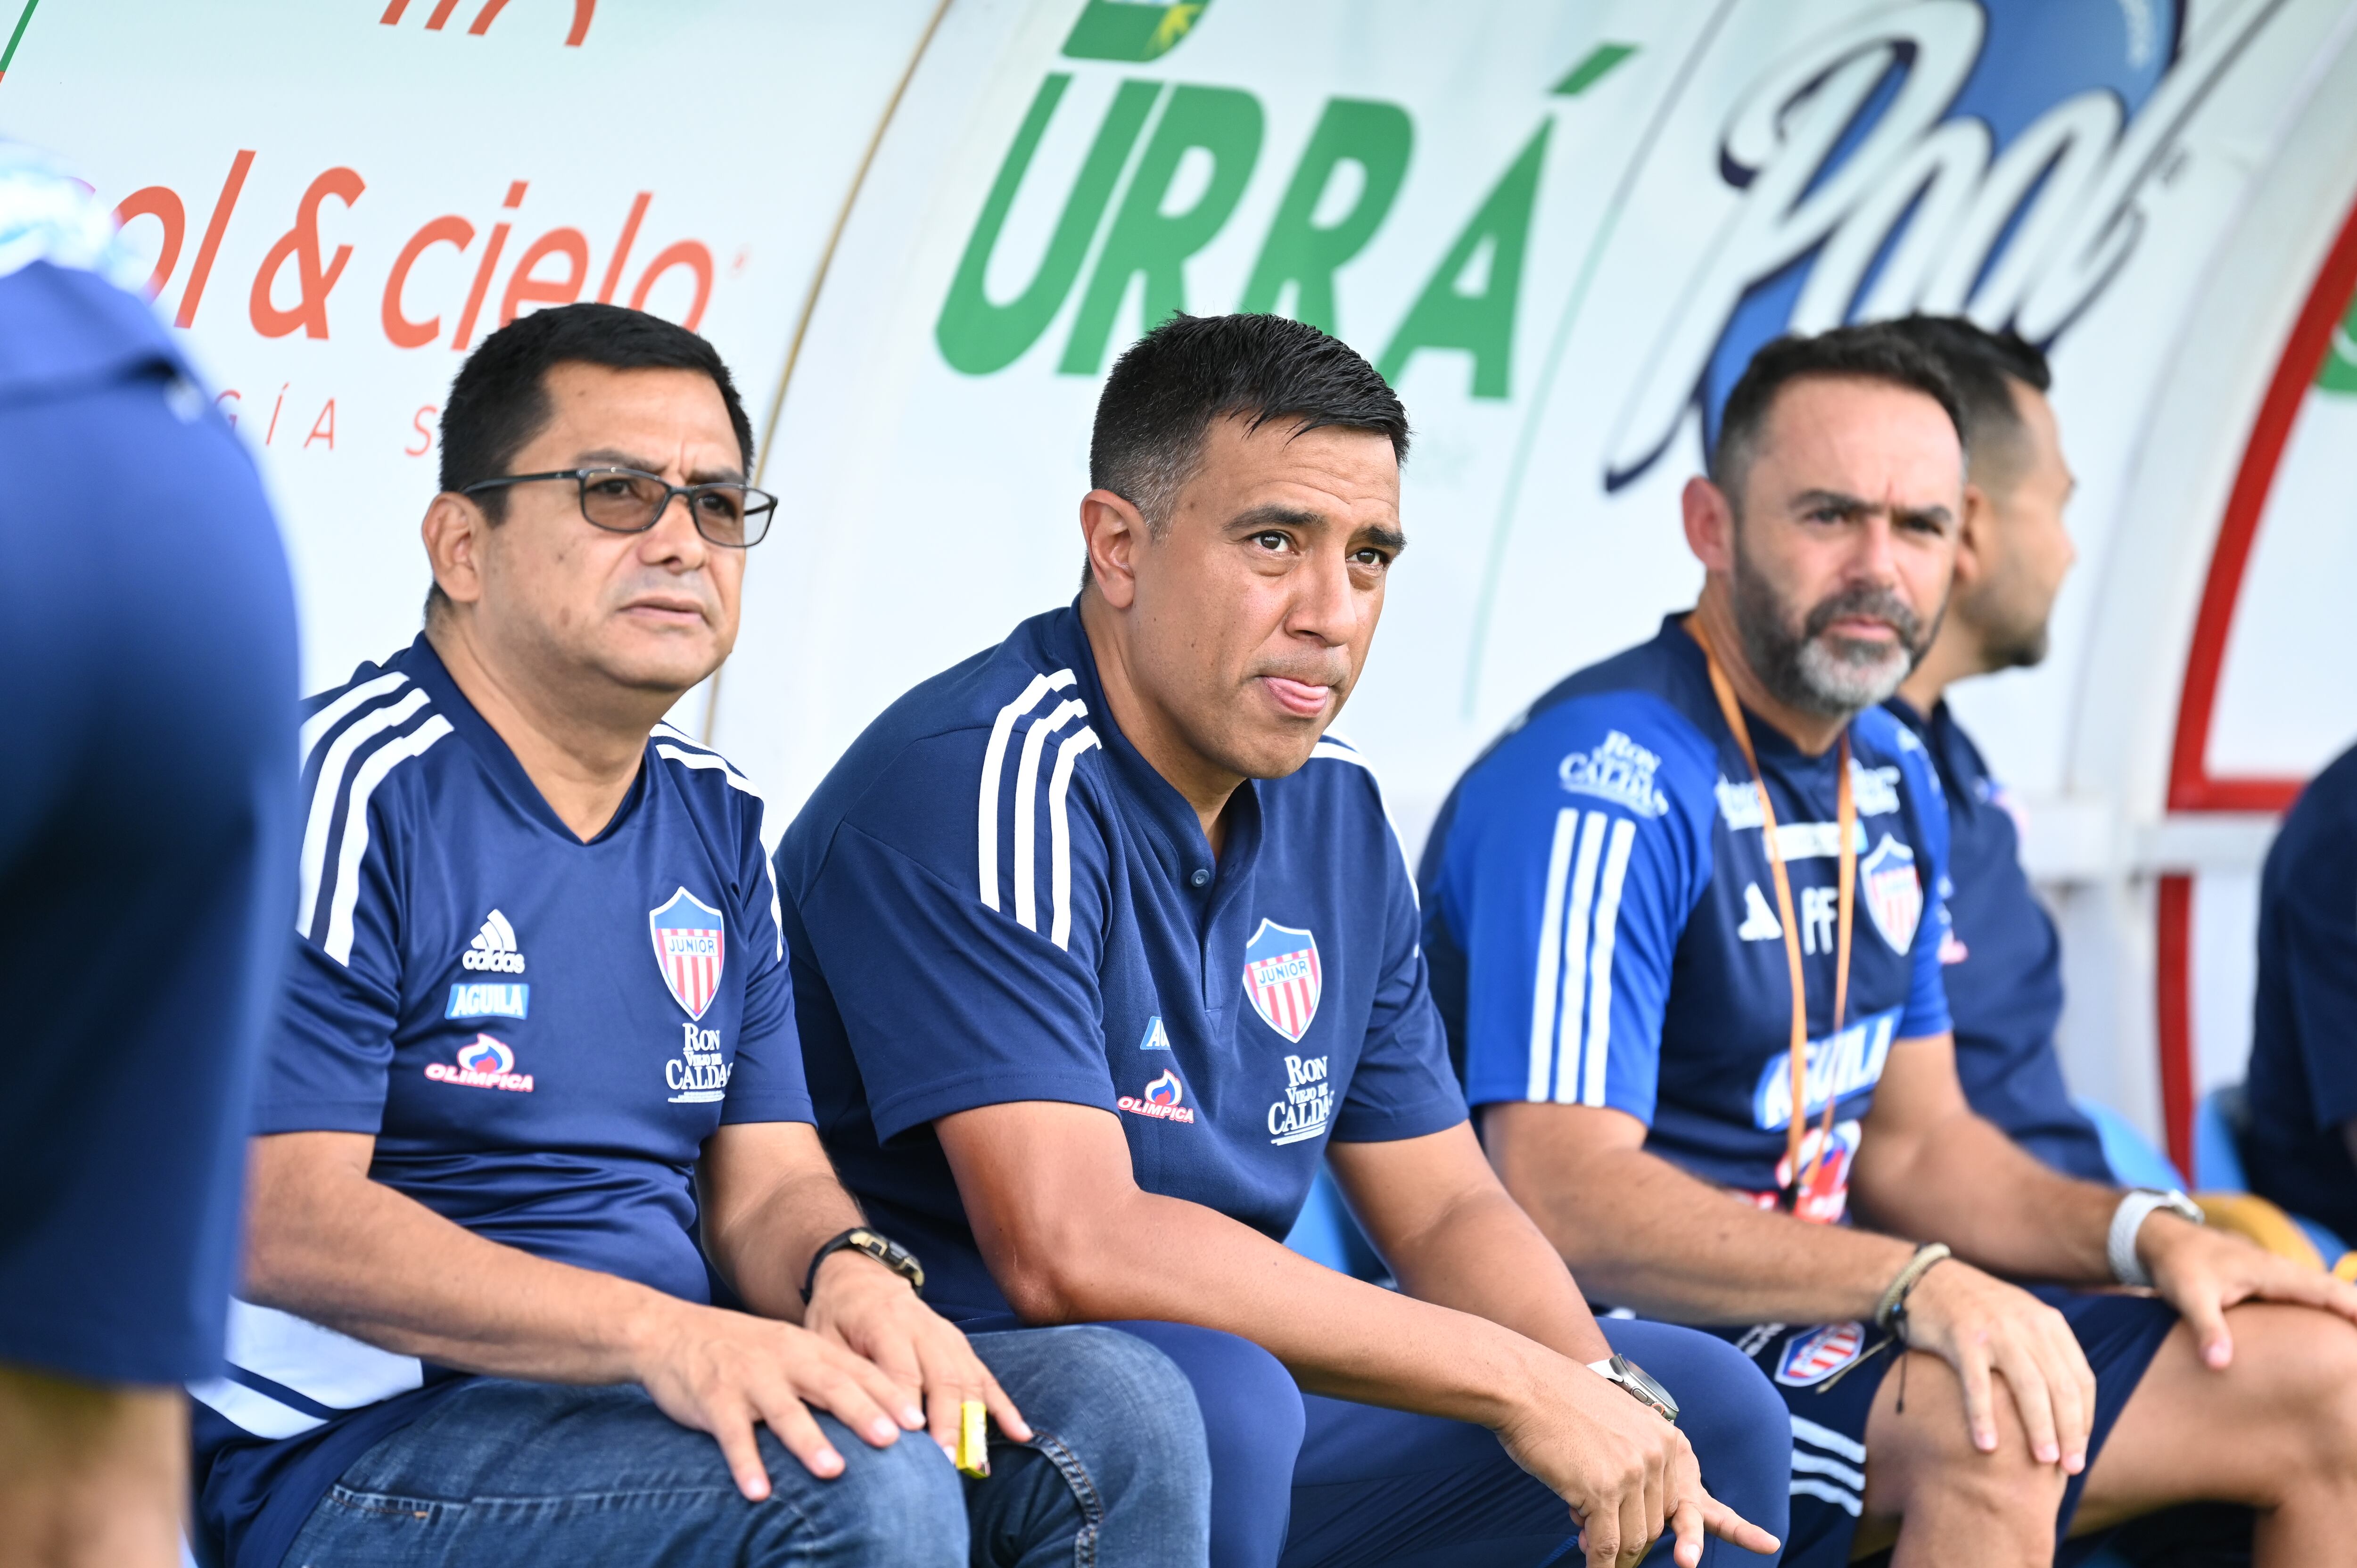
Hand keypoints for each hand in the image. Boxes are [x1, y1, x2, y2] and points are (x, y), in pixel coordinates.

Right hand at [627, 1295, 924, 1499]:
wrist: (671, 1332)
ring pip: (785, 1412)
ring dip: (810, 1442)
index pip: (856, 1370)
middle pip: (830, 1387)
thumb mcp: (788, 1349)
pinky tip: (759, 1492)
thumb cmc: (742, 1349)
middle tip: (892, 1440)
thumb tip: (879, 1409)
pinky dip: (746, 1464)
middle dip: (862, 1413)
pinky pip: (732, 1436)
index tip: (918, 1420)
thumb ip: (826, 1373)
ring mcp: (749, 1380)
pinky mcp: (714, 1401)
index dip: (888, 1394)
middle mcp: (784, 1361)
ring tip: (833, 1471)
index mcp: (807, 1348)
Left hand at [804, 1250, 1032, 1467]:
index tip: (912, 1442)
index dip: (909, 1406)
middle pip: (943, 1378)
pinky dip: (1004, 1406)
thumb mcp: (824, 1337)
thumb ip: (843, 1374)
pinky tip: (1019, 1433)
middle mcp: (924, 1328)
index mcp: (885, 1322)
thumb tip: (859, 1420)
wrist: (861, 1278)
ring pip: (969, 1379)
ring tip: (976, 1463)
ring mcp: (948, 1336)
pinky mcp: (961, 1346)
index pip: (902, 1369)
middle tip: (946, 1463)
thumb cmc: (837, 1315)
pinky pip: (986, 1377)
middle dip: (947, 1423)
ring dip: (975, 1421)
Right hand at [1495, 1357, 1779, 1567]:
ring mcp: (1634, 1474)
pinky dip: (1599, 1563)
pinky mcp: (1603, 1490)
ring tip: (1581, 1531)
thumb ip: (1635, 1470)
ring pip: (1633, 1540)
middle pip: (1657, 1527)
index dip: (1737, 1528)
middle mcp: (1659, 1457)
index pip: (1702, 1497)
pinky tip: (1591, 1563)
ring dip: (1609, 1548)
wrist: (1526, 1383)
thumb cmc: (1561, 1407)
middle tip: (1607, 1546)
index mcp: (1669, 1441)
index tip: (1770, 1543)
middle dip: (1632, 1542)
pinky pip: (1607, 1546)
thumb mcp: (1617, 1427)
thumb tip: (1621, 1536)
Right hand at [1901, 1259, 2095, 1471]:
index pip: (2081, 1379)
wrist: (1925, 1279)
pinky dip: (1984, 1417)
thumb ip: (2046, 1352)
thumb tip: (2070, 1407)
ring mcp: (1995, 1330)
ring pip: (2029, 1387)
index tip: (2079, 1448)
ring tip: (2042, 1460)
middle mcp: (2028, 1325)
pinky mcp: (1962, 1338)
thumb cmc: (1976, 1309)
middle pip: (2060, 1387)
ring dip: (2040, 1428)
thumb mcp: (2021, 1319)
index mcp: (2048, 1323)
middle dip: (2070, 1431)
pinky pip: (1978, 1385)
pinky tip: (1987, 1446)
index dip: (2084, 1418)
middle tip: (2070, 1467)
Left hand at [2140, 1214, 2356, 1367]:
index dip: (2355, 1309)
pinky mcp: (2268, 1284)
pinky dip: (2327, 1307)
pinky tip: (2336, 1328)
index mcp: (2273, 1272)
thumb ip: (2206, 1328)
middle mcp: (2282, 1271)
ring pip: (2323, 1293)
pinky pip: (2308, 1295)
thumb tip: (2219, 1365)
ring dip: (2346, 1309)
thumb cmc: (2176, 1265)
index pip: (2328, 1291)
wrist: (2161, 1241)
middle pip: (2334, 1291)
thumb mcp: (2189, 1296)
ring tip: (2356, 1347)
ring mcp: (2277, 1276)